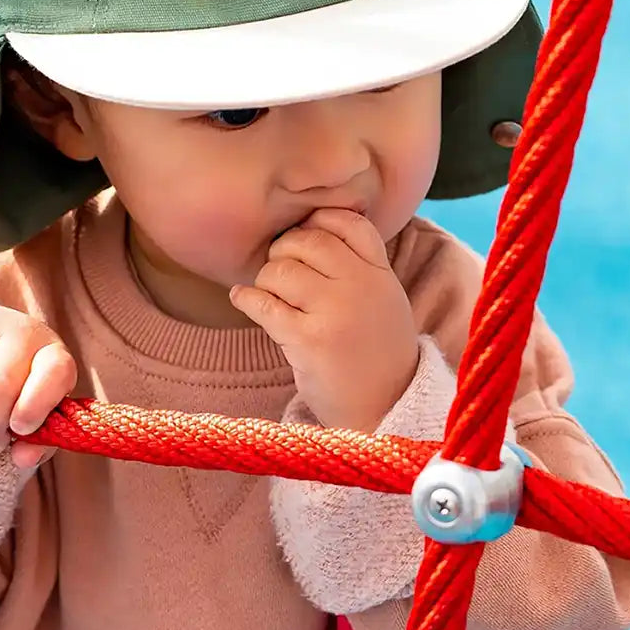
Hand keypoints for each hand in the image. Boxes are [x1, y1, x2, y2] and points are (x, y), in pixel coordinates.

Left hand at [230, 209, 418, 431]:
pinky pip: (263, 304)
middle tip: (281, 269)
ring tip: (271, 295)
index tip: (306, 235)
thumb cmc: (377, 350)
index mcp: (380, 272)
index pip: (348, 223)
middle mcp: (361, 286)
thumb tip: (311, 223)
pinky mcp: (307, 340)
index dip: (319, 222)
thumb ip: (360, 263)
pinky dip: (246, 298)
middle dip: (284, 251)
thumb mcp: (385, 298)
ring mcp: (334, 312)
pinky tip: (244, 299)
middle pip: (306, 241)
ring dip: (266, 280)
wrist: (384, 407)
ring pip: (280, 271)